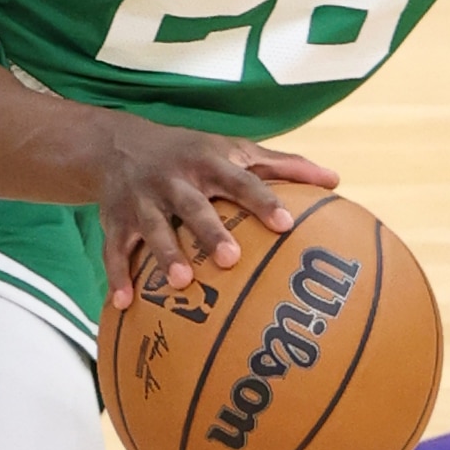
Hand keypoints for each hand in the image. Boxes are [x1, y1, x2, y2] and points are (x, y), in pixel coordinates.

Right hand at [91, 122, 336, 307]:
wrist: (118, 143)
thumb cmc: (193, 153)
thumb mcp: (235, 149)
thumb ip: (284, 165)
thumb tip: (335, 180)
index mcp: (209, 163)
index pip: (241, 181)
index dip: (263, 201)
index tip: (286, 225)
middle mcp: (174, 180)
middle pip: (194, 206)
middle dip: (210, 231)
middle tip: (231, 259)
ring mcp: (142, 200)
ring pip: (152, 228)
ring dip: (164, 254)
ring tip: (180, 284)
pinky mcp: (115, 220)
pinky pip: (114, 250)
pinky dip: (117, 275)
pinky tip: (123, 305)